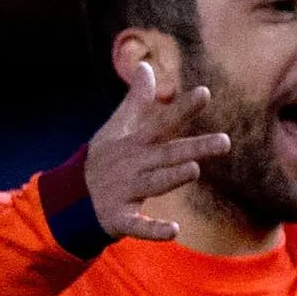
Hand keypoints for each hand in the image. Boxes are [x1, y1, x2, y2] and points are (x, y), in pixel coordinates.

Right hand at [84, 62, 229, 240]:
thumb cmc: (105, 159)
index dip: (183, 108)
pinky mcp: (119, 219)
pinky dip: (153, 229)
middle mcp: (132, 165)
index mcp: (135, 143)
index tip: (205, 92)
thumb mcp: (117, 128)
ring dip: (171, 177)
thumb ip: (136, 100)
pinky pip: (138, 226)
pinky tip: (173, 230)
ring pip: (152, 184)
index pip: (162, 122)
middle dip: (193, 147)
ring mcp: (124, 192)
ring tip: (194, 170)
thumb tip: (146, 65)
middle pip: (166, 154)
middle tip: (225, 142)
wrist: (71, 198)